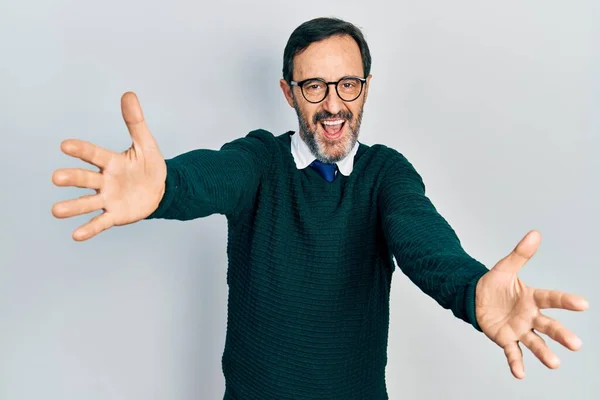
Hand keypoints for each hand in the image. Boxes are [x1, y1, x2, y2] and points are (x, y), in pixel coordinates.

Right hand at [51, 92, 166, 240]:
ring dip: (73, 207)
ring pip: (88, 202)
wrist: (161, 190)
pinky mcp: (115, 214)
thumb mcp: (146, 144)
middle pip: (86, 178)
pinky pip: (101, 222)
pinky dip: (89, 228)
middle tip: (56, 178)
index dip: (81, 150)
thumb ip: (135, 122)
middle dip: (72, 178)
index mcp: (111, 161)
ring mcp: (108, 198)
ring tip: (56, 211)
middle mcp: (105, 180)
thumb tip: (129, 94)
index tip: (65, 145)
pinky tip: (76, 235)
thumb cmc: (150, 166)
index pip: (94, 154)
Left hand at [475, 230, 588, 378]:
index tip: (583, 303)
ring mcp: (518, 329)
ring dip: (544, 353)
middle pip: (548, 325)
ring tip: (555, 364)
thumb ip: (520, 254)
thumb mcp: (505, 267)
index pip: (551, 298)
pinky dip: (516, 364)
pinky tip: (520, 374)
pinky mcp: (505, 339)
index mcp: (532, 297)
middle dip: (561, 334)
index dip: (566, 301)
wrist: (475, 297)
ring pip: (535, 342)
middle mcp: (529, 316)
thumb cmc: (495, 284)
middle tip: (576, 345)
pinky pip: (512, 353)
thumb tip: (535, 233)